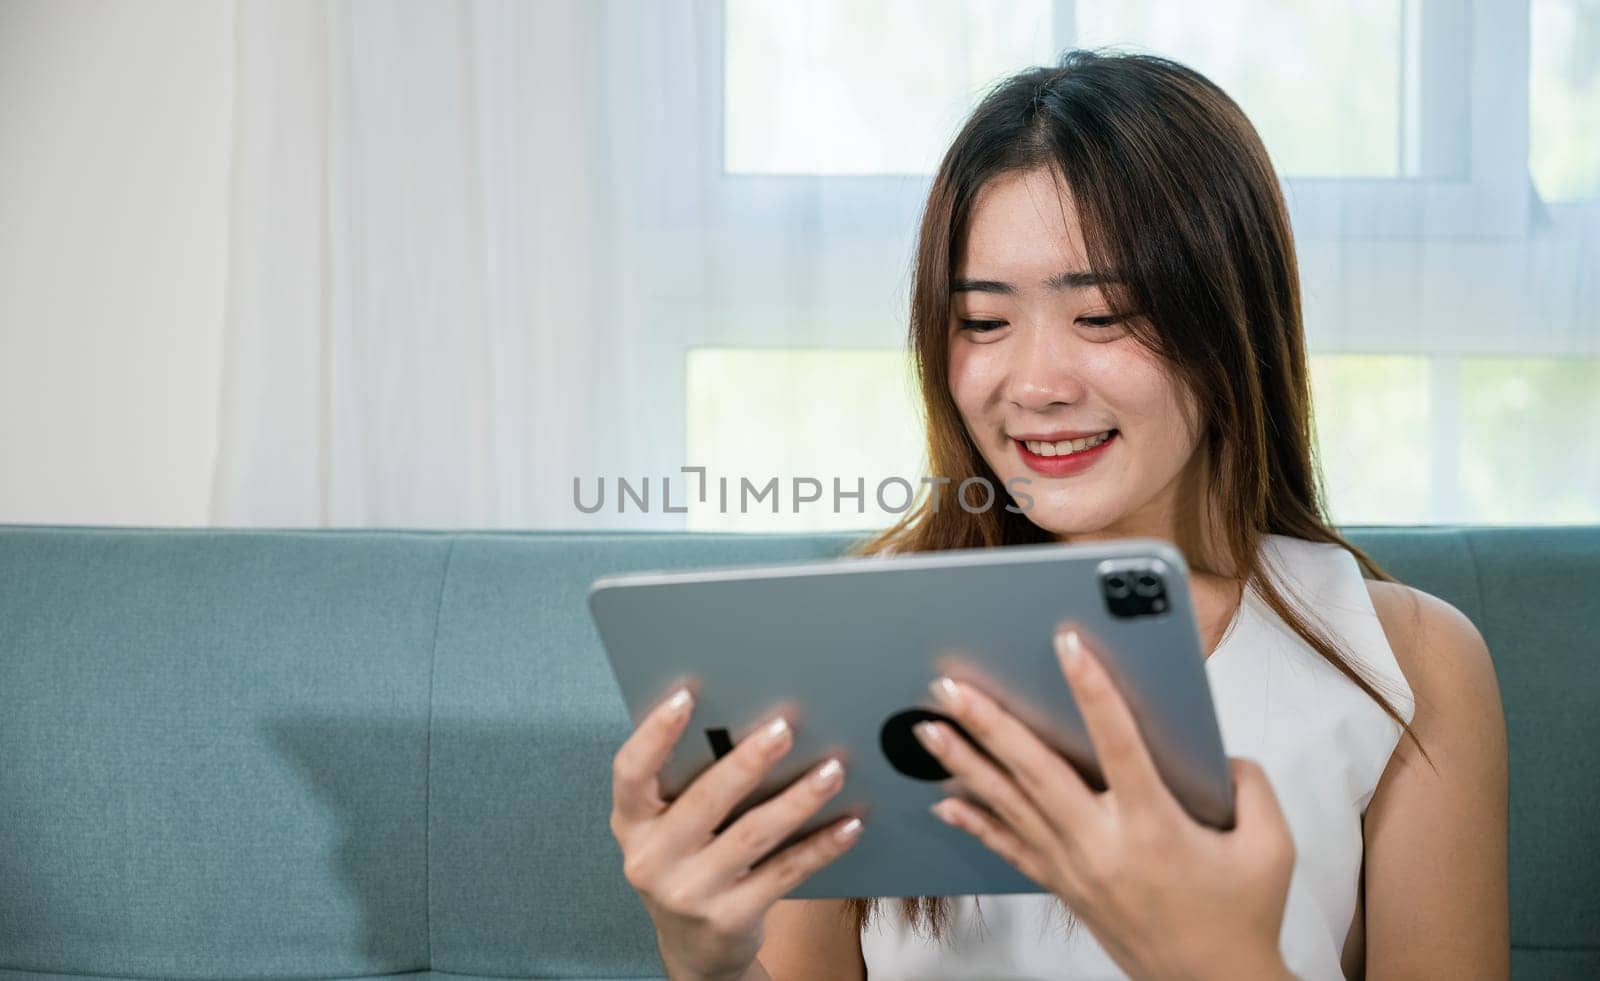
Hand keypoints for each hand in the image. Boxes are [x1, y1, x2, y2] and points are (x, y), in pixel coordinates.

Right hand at [610, 685, 864, 980]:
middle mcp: (651, 859)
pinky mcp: (730, 918)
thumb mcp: (670, 829)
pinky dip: (820, 846)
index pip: (631, 772)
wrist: (694, 949)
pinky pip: (785, 873)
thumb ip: (689, 785)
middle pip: (704, 801)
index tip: (686, 695)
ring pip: (752, 835)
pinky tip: (848, 823)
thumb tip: (749, 722)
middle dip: (747, 761)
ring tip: (833, 770)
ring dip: (798, 799)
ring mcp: (689, 893)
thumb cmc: (687, 863)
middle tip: (785, 727)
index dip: (655, 734)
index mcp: (631, 823)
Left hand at [912, 624, 1296, 980]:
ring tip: (929, 729)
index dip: (1092, 689)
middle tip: (951, 686)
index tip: (1067, 644)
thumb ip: (1249, 784)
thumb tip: (1218, 751)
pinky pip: (1009, 848)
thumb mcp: (1271, 846)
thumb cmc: (1241, 916)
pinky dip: (975, 822)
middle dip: (990, 724)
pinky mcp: (1063, 886)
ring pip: (1011, 805)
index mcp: (1155, 826)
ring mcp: (1075, 868)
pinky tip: (943, 800)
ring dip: (966, 763)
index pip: (1118, 743)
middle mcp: (1103, 844)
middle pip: (1036, 772)